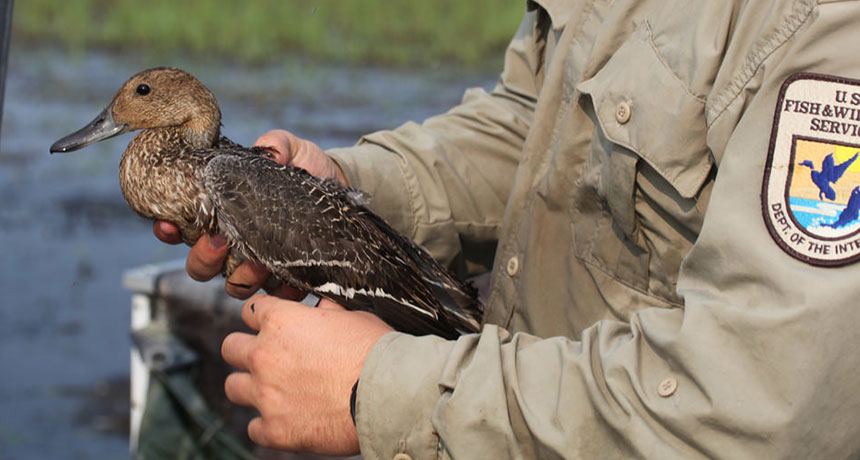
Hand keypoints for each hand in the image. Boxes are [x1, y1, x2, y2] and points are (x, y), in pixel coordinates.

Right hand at [152, 130, 346, 297]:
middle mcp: (235, 244)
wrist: (343, 186)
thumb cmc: (305, 167)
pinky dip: (281, 291)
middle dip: (203, 258)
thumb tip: (270, 152)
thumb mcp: (290, 148)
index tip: (167, 224)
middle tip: (217, 243)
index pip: (182, 227)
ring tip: (258, 261)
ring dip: (240, 277)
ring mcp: (260, 265)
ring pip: (234, 285)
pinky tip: (290, 280)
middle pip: (201, 266)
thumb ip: (275, 145)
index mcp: (222, 213)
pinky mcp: (290, 278)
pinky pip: (278, 296)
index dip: (168, 230)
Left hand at [221, 294, 392, 453]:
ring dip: (249, 386)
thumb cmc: (377, 352)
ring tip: (272, 391)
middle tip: (268, 358)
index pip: (250, 310)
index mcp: (281, 322)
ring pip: (232, 386)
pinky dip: (267, 425)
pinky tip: (287, 420)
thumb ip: (326, 313)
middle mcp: (265, 355)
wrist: (390, 395)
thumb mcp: (353, 317)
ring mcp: (266, 395)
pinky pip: (253, 428)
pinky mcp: (275, 430)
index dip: (263, 317)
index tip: (271, 325)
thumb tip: (322, 307)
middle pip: (230, 347)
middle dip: (246, 350)